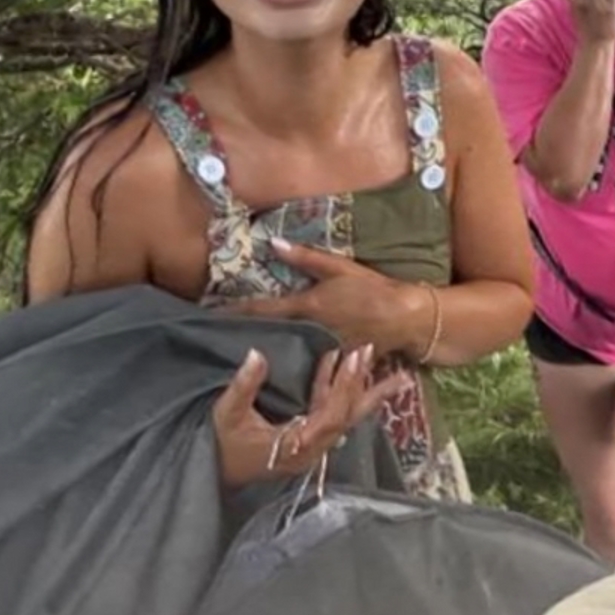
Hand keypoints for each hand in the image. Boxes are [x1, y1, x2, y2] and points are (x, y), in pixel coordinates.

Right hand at [213, 345, 409, 489]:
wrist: (214, 473)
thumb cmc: (220, 445)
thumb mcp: (227, 413)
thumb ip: (244, 385)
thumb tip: (256, 353)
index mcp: (298, 445)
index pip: (332, 416)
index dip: (344, 386)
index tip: (354, 358)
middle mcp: (312, 449)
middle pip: (347, 416)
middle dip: (363, 384)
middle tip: (372, 352)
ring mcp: (311, 446)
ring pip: (342, 415)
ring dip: (354, 386)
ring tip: (368, 357)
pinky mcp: (306, 439)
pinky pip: (328, 413)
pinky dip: (332, 389)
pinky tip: (334, 366)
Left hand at [229, 237, 425, 357]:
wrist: (404, 318)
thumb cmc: (372, 288)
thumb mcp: (340, 267)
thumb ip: (305, 258)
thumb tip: (274, 243)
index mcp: (307, 306)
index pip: (262, 310)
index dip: (235, 312)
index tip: (210, 314)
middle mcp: (309, 331)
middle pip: (268, 336)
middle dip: (243, 337)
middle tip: (214, 338)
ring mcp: (319, 349)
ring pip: (284, 354)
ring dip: (263, 353)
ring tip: (236, 356)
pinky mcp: (332, 362)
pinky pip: (305, 365)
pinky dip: (289, 366)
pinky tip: (273, 371)